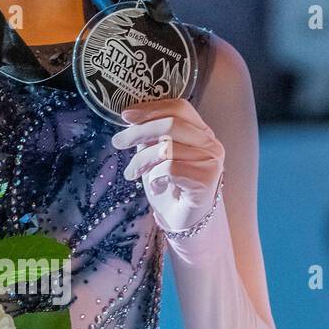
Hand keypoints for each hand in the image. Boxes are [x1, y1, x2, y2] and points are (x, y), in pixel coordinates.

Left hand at [110, 98, 223, 234]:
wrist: (182, 221)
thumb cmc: (169, 187)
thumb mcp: (156, 155)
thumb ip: (150, 136)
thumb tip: (130, 118)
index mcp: (201, 132)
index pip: (180, 107)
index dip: (151, 108)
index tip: (125, 115)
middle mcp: (210, 143)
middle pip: (171, 125)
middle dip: (138, 131)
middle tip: (117, 142)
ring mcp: (211, 161)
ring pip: (166, 148)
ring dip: (141, 160)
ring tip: (132, 173)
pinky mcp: (206, 179)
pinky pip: (170, 169)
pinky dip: (155, 177)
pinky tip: (156, 186)